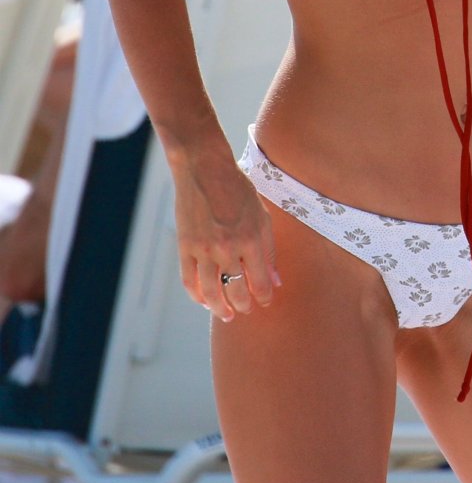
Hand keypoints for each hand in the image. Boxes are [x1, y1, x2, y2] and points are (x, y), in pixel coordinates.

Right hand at [172, 148, 279, 322]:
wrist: (205, 168)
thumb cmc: (237, 188)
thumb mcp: (262, 215)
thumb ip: (269, 250)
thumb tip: (276, 280)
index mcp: (252, 239)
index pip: (261, 282)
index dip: (264, 296)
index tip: (265, 300)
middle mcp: (228, 248)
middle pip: (237, 291)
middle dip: (244, 305)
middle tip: (246, 309)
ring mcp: (204, 249)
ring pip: (211, 292)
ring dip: (219, 308)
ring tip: (226, 314)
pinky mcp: (185, 247)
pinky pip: (189, 280)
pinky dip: (197, 295)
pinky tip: (204, 300)